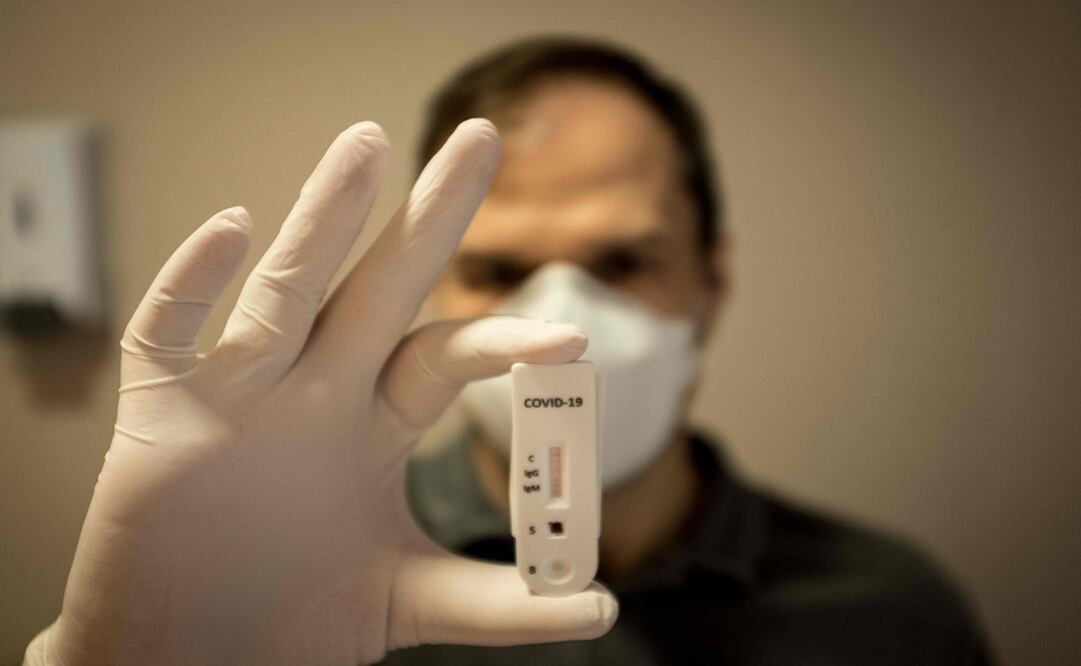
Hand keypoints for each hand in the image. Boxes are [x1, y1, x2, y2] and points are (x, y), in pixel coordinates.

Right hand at [36, 119, 616, 664]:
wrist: (193, 656)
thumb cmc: (290, 616)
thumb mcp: (406, 600)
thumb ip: (497, 603)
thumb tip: (599, 607)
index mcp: (374, 424)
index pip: (444, 357)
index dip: (500, 342)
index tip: (567, 343)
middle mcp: (316, 392)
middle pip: (379, 286)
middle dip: (427, 217)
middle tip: (481, 136)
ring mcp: (239, 393)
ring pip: (286, 288)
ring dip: (323, 218)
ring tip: (367, 143)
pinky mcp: (161, 411)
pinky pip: (168, 330)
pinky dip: (193, 279)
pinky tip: (232, 227)